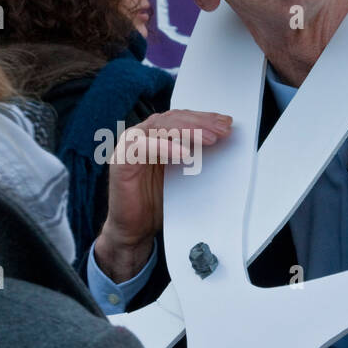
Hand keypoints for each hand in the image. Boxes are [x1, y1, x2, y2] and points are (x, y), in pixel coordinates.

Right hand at [92, 109, 232, 282]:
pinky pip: (143, 147)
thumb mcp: (184, 175)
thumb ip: (197, 156)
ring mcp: (129, 147)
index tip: (226, 123)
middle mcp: (142, 136)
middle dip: (200, 122)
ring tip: (209, 138)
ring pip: (159, 127)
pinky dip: (164, 147)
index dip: (205, 118)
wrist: (135, 230)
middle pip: (172, 118)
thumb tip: (224, 142)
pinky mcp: (121, 162)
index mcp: (156, 136)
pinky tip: (184, 153)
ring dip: (187, 131)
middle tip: (222, 130)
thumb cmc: (157, 202)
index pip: (182, 118)